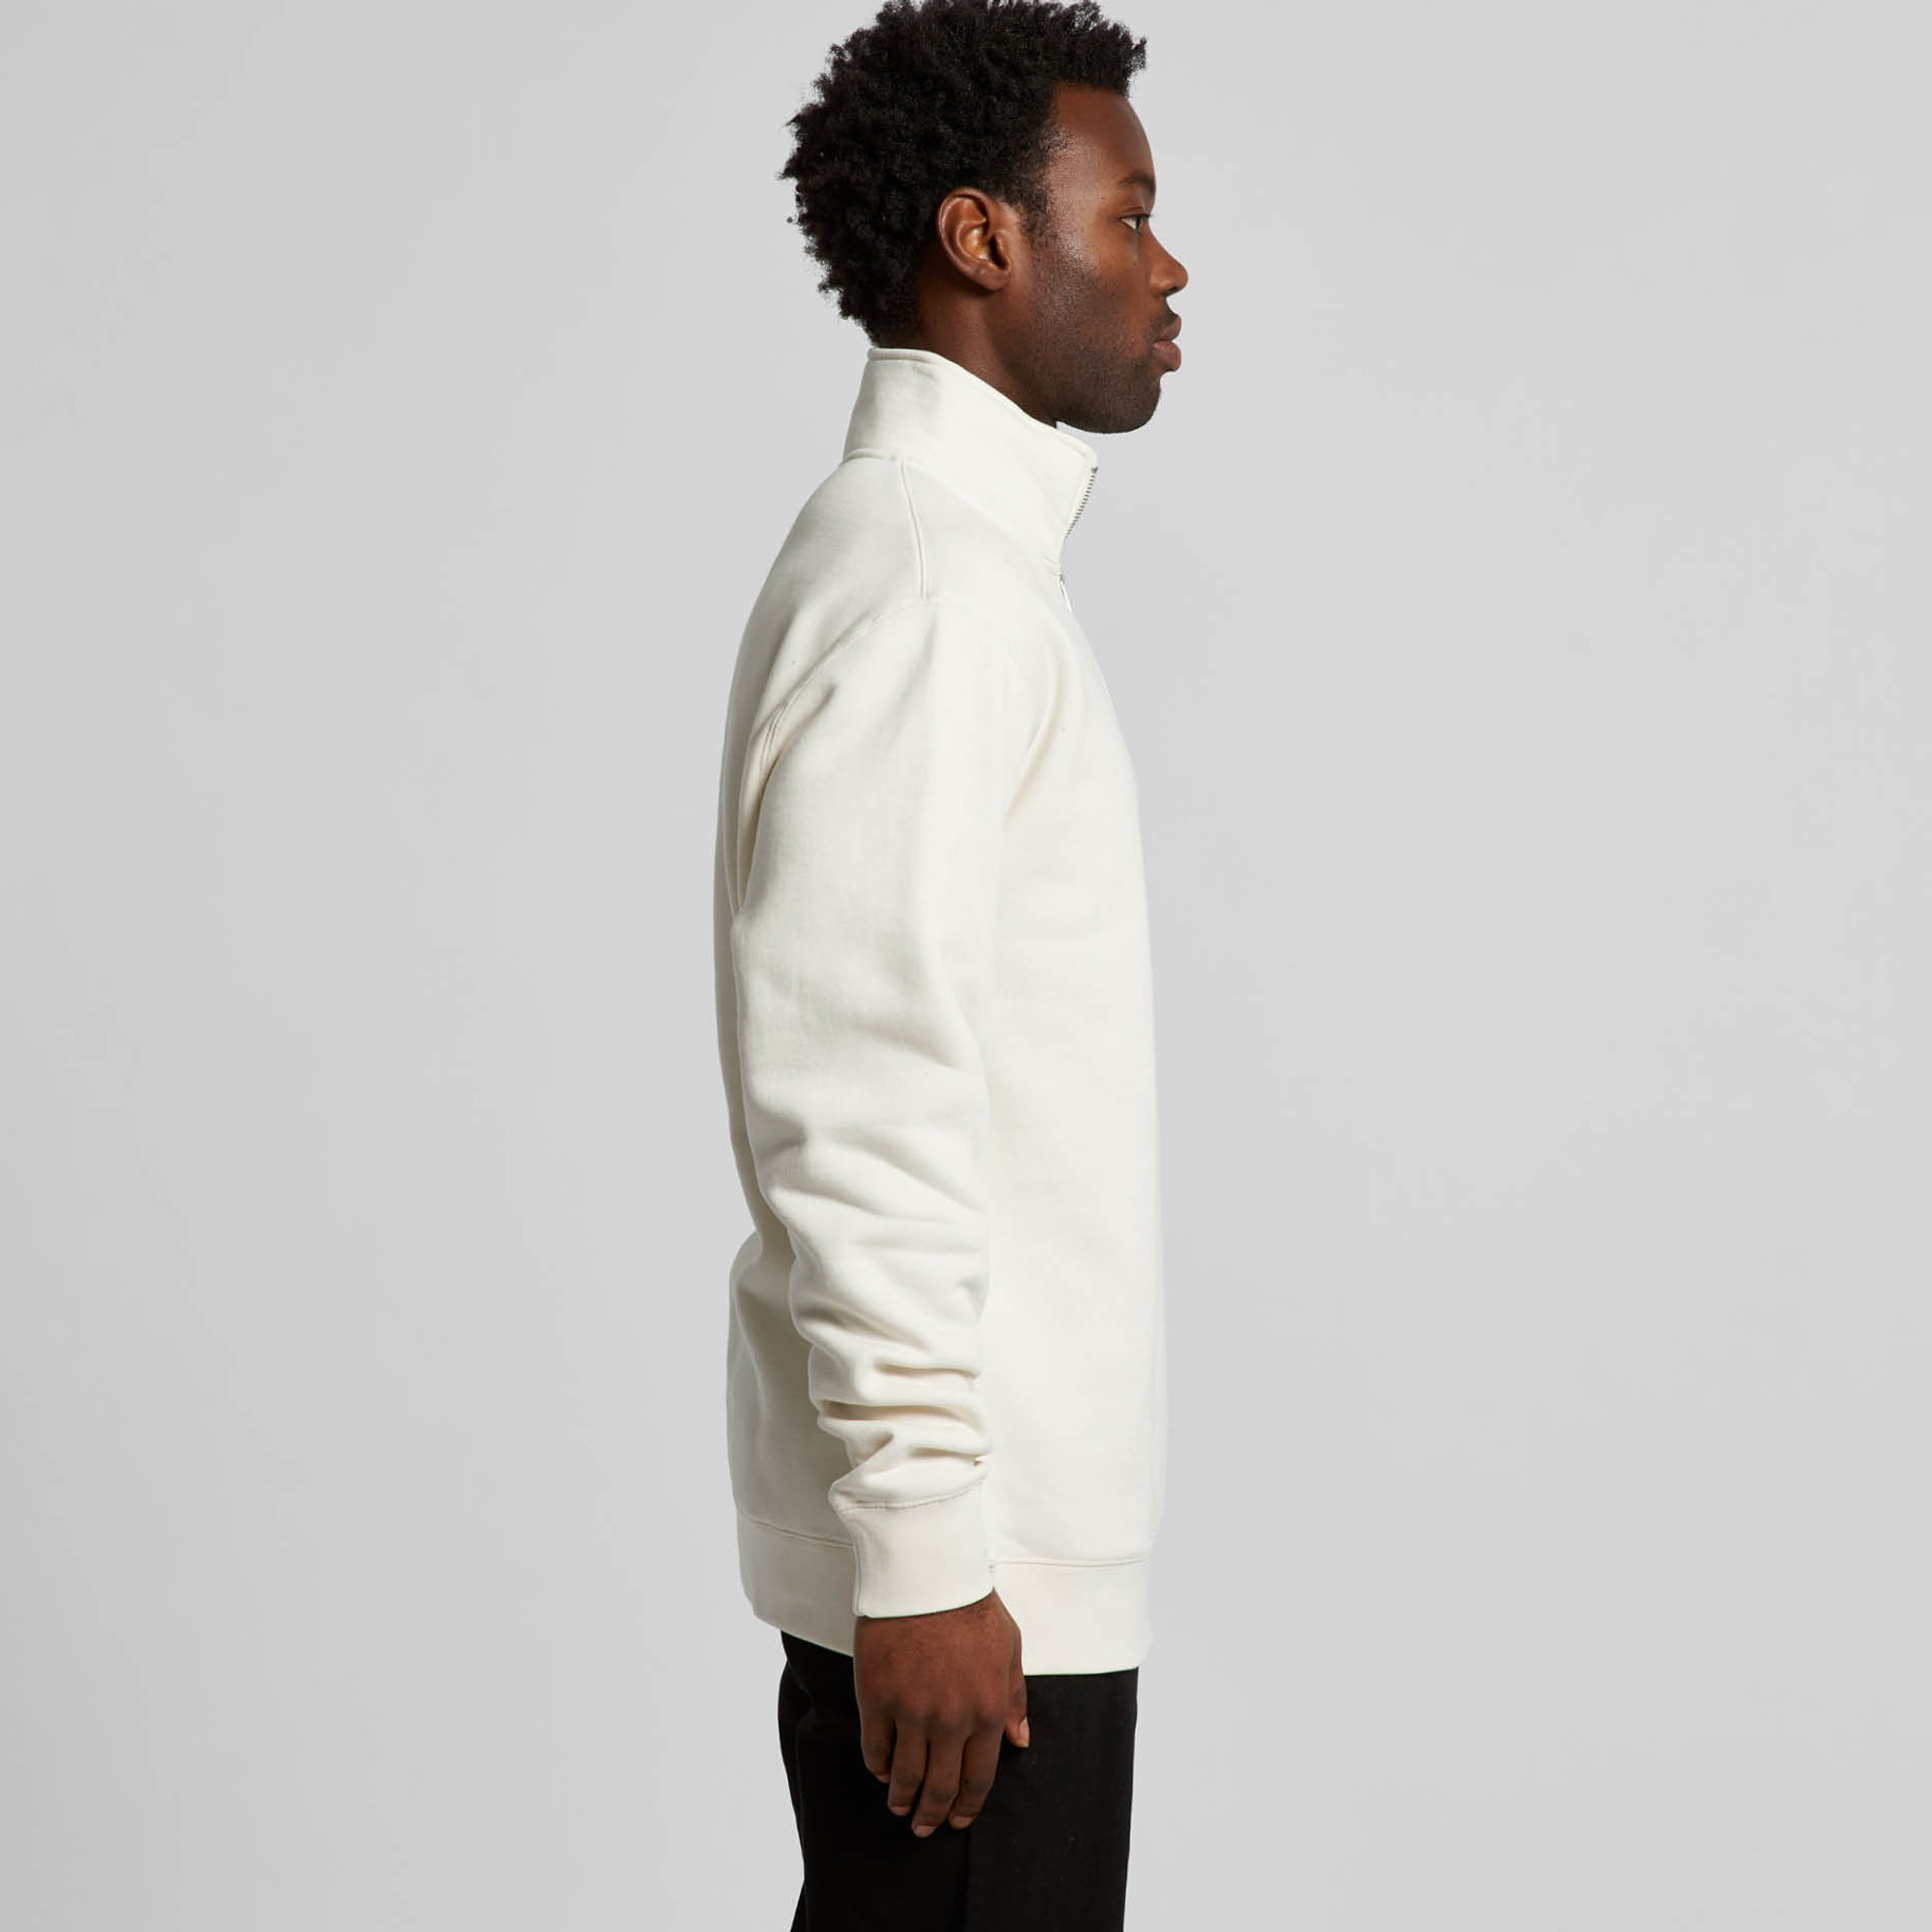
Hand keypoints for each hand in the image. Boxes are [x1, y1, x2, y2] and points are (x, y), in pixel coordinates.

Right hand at [853, 1586, 1028, 1835]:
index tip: (958, 1819)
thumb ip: (1013, 1699)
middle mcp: (950, 1721)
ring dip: (902, 1799)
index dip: (967, 1806)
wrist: (926, 1574)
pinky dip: (878, 1766)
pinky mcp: (877, 1699)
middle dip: (932, 1814)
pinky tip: (881, 1771)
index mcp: (986, 1711)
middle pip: (940, 1786)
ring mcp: (911, 1713)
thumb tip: (1019, 1740)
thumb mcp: (1009, 1649)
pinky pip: (875, 1749)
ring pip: (905, 1776)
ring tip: (899, 1806)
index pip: (978, 1778)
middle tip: (923, 1827)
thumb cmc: (971, 1606)